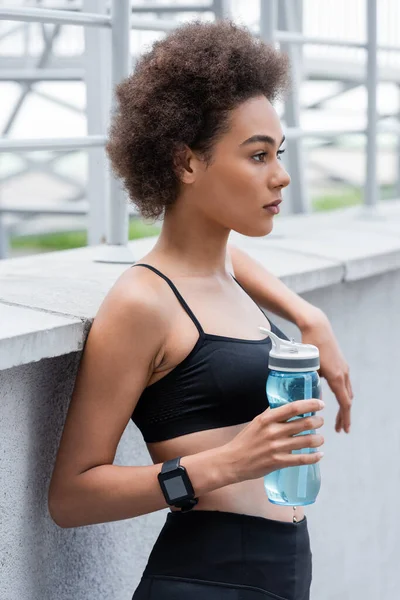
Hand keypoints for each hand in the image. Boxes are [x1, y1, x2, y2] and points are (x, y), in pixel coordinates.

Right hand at [222, 399, 324, 484]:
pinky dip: (314, 457)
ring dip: (318, 439)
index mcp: (267, 419)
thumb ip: (272, 413)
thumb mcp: (257, 421)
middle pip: (304, 423)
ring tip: (320, 439)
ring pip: (307, 441)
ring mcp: (276, 447)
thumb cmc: (246, 440)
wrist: (233, 461)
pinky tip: (319, 455)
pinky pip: (302, 459)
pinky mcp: (278, 462)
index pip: (293, 407)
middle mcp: (273, 431)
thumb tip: (286, 404)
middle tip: (320, 421)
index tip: (320, 404)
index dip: (310, 404)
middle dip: (317, 421)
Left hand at [299, 308, 353, 433]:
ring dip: (344, 404)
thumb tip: (308, 399)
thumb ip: (308, 384)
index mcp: (336, 377)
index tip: (344, 430)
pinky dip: (342, 393)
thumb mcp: (307, 368)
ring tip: (338, 415)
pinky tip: (334, 395)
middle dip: (344, 415)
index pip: (344, 403)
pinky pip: (344, 383)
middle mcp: (343, 373)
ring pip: (347, 391)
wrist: (316, 326)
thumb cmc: (309, 345)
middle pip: (347, 399)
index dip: (344, 418)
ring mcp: (343, 367)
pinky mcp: (340, 362)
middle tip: (340, 428)